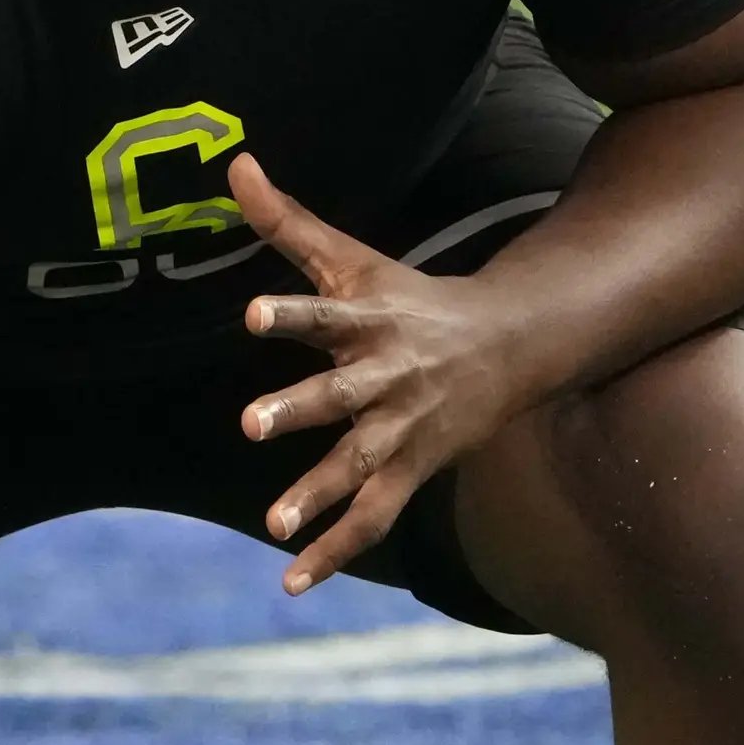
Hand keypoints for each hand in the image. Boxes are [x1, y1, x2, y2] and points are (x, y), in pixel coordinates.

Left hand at [232, 153, 557, 593]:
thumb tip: (234, 164)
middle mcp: (386, 376)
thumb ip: (287, 221)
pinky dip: (336, 552)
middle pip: (340, 396)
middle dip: (299, 409)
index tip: (252, 315)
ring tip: (274, 525)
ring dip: (318, 495)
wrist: (509, 346)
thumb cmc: (410, 299)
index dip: (291, 314)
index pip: (325, 312)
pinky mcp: (411, 469)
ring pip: (359, 465)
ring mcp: (401, 428)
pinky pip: (374, 518)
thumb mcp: (353, 259)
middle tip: (250, 424)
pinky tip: (292, 580)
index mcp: (370, 320)